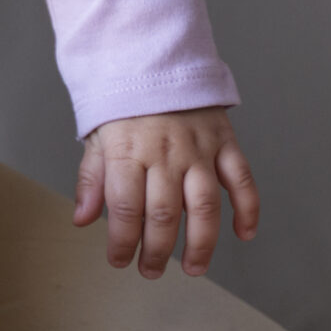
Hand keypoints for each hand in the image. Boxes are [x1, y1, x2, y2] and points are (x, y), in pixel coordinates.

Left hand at [72, 108, 258, 278]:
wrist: (154, 59)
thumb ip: (91, 179)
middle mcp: (164, 152)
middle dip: (156, 251)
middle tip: (150, 271)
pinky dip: (247, 209)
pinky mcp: (224, 142)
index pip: (124, 208)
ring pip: (204, 205)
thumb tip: (83, 219)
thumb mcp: (97, 138)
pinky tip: (243, 234)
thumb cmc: (124, 104)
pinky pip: (242, 179)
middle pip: (163, 214)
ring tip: (193, 268)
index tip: (119, 261)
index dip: (122, 242)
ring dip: (200, 243)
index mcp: (128, 151)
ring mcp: (198, 148)